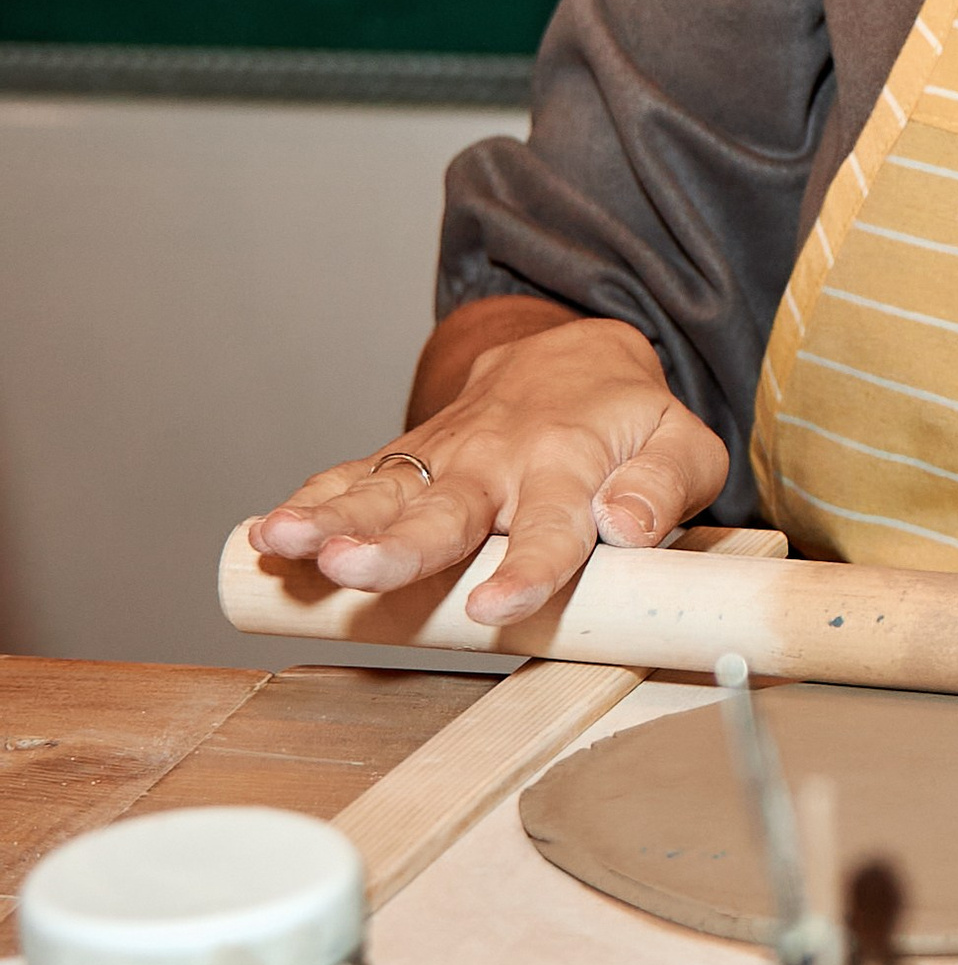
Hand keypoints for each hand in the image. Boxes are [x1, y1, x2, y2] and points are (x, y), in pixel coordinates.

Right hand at [248, 315, 729, 624]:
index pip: (552, 528)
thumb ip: (665, 486)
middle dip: (394, 546)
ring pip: (382, 494)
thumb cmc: (630, 421)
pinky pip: (354, 479)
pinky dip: (308, 502)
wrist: (572, 358)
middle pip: (443, 513)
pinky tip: (268, 534)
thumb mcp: (683, 445)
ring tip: (281, 543)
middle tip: (348, 567)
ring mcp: (444, 460)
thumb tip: (631, 528)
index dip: (527, 570)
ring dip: (328, 520)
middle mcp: (497, 462)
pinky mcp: (408, 463)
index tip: (497, 606)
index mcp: (570, 465)